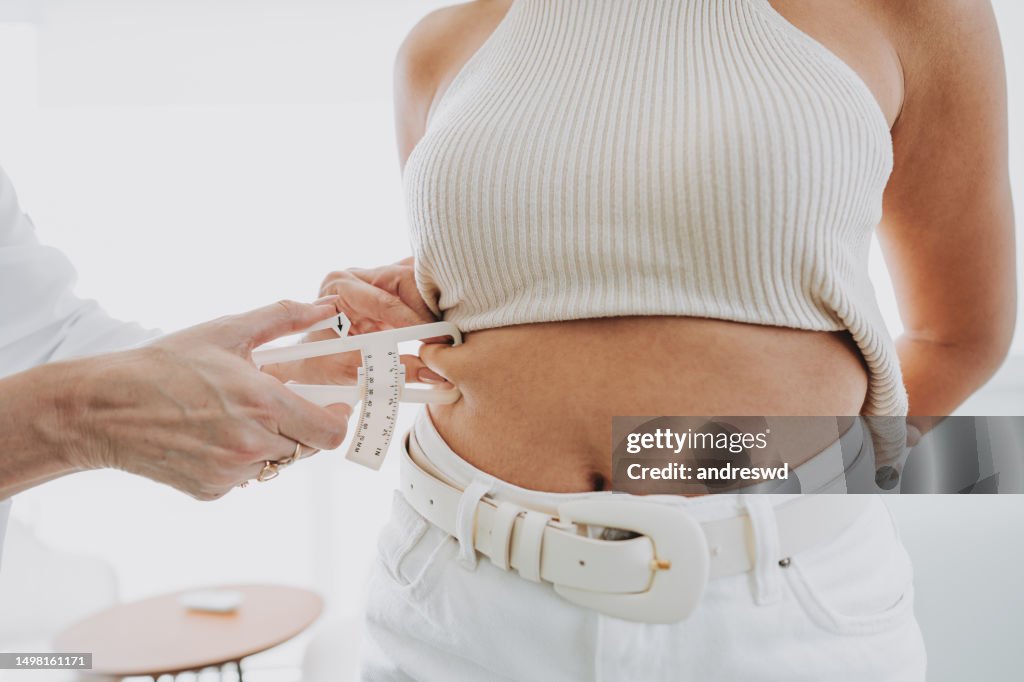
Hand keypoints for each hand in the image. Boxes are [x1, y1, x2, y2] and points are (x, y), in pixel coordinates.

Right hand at [57, 301, 352, 499]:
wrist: (104, 408)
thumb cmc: (165, 366)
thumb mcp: (227, 332)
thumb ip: (284, 318)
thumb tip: (326, 306)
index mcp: (264, 404)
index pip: (330, 432)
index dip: (337, 420)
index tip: (332, 406)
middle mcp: (252, 444)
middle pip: (306, 447)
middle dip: (299, 426)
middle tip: (274, 404)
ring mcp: (231, 473)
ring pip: (275, 463)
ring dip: (267, 444)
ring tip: (232, 416)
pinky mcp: (211, 490)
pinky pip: (243, 478)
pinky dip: (237, 460)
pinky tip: (209, 436)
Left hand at [264, 258, 450, 386]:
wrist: (305, 366)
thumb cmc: (319, 366)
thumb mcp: (353, 372)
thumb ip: (394, 371)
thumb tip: (434, 374)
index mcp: (339, 288)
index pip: (386, 301)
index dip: (416, 322)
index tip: (438, 341)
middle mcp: (357, 276)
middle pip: (406, 280)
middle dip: (429, 309)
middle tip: (448, 336)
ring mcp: (374, 280)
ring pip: (416, 280)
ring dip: (434, 305)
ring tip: (449, 331)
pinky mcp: (389, 290)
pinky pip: (418, 291)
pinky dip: (433, 307)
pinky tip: (444, 324)